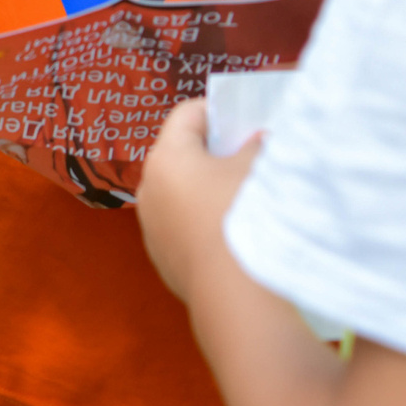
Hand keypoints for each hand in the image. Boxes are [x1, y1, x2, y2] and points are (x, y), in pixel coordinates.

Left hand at [137, 99, 258, 303]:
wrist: (233, 294)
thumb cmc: (242, 216)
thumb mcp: (256, 169)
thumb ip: (256, 146)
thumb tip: (257, 140)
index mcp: (166, 157)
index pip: (187, 114)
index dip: (219, 111)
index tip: (246, 120)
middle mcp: (149, 189)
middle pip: (181, 154)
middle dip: (214, 151)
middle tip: (249, 155)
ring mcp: (152, 227)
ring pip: (180, 193)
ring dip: (207, 189)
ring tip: (244, 196)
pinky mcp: (162, 260)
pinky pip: (182, 226)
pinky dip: (203, 221)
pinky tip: (232, 232)